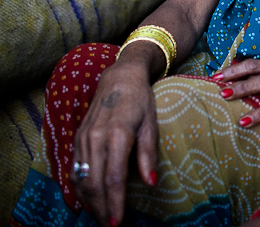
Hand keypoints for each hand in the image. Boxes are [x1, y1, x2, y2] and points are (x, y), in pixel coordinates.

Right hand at [70, 57, 157, 226]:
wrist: (119, 78)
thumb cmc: (140, 100)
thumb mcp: (151, 123)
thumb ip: (149, 154)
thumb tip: (152, 182)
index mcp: (117, 135)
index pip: (113, 177)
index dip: (115, 202)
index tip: (119, 222)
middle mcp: (96, 138)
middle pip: (94, 183)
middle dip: (101, 209)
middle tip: (110, 226)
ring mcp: (83, 139)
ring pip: (81, 179)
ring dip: (90, 202)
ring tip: (101, 217)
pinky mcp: (77, 139)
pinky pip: (74, 169)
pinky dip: (80, 188)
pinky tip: (89, 200)